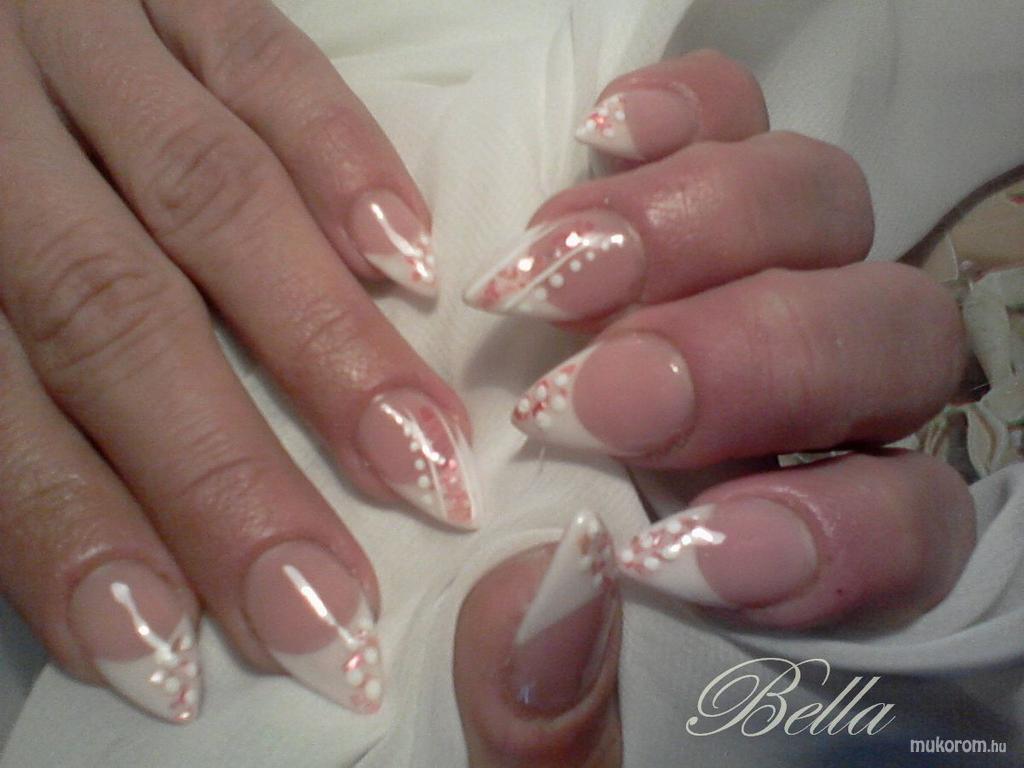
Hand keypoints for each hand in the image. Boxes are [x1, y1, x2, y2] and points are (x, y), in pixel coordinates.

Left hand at [0, 0, 480, 721]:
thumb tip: (114, 558)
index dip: (72, 531)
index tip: (171, 652)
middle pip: (112, 315)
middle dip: (222, 473)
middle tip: (321, 601)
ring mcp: (80, 33)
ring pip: (209, 199)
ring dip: (322, 340)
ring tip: (420, 455)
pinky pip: (261, 57)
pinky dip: (344, 155)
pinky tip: (409, 257)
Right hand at [456, 50, 974, 765]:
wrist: (501, 511)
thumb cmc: (545, 646)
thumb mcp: (549, 732)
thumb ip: (563, 723)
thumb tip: (537, 612)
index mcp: (829, 536)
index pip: (906, 519)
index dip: (818, 536)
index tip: (671, 560)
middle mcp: (827, 398)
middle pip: (880, 335)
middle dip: (746, 363)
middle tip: (599, 397)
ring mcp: (764, 271)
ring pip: (813, 205)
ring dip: (688, 229)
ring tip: (550, 273)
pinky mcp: (689, 193)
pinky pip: (725, 117)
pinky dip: (677, 118)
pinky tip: (601, 139)